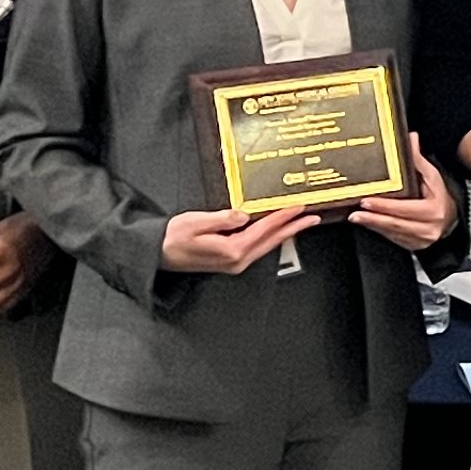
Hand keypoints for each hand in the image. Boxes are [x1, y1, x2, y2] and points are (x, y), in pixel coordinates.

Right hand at [161, 205, 317, 274]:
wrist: (158, 254)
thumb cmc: (172, 238)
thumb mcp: (195, 222)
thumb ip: (222, 219)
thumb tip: (243, 215)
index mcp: (231, 250)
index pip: (264, 230)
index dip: (283, 217)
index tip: (298, 206)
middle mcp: (237, 260)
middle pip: (272, 241)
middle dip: (293, 228)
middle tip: (313, 217)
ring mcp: (235, 263)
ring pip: (266, 246)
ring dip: (285, 233)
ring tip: (301, 222)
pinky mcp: (231, 261)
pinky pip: (257, 248)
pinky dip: (270, 238)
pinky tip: (276, 231)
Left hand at [353, 141, 457, 253]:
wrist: (451, 219)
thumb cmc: (440, 197)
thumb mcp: (432, 177)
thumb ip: (418, 159)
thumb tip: (411, 138)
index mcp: (434, 210)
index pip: (405, 208)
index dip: (385, 206)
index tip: (368, 201)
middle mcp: (429, 227)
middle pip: (396, 223)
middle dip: (373, 218)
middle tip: (356, 212)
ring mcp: (421, 239)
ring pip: (392, 232)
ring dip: (373, 225)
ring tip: (356, 217)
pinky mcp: (413, 245)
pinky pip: (393, 238)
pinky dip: (379, 230)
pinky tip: (368, 223)